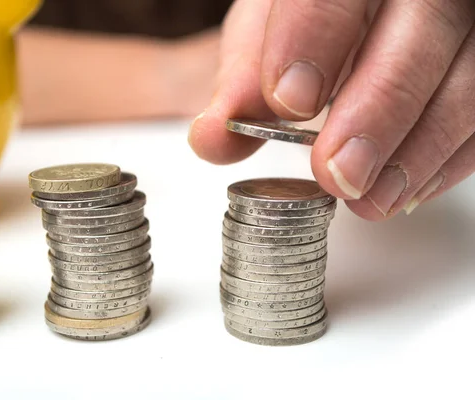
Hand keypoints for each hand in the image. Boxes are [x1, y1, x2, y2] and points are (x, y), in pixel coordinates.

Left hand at [188, 0, 474, 219]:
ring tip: (368, 197)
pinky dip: (446, 158)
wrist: (354, 15)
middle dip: (379, 107)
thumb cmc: (310, 21)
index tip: (289, 101)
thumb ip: (242, 82)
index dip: (316, 39)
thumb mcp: (266, 36)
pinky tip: (403, 189)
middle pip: (425, 26)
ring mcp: (467, 24)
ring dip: (420, 148)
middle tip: (336, 172)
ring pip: (470, 75)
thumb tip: (213, 138)